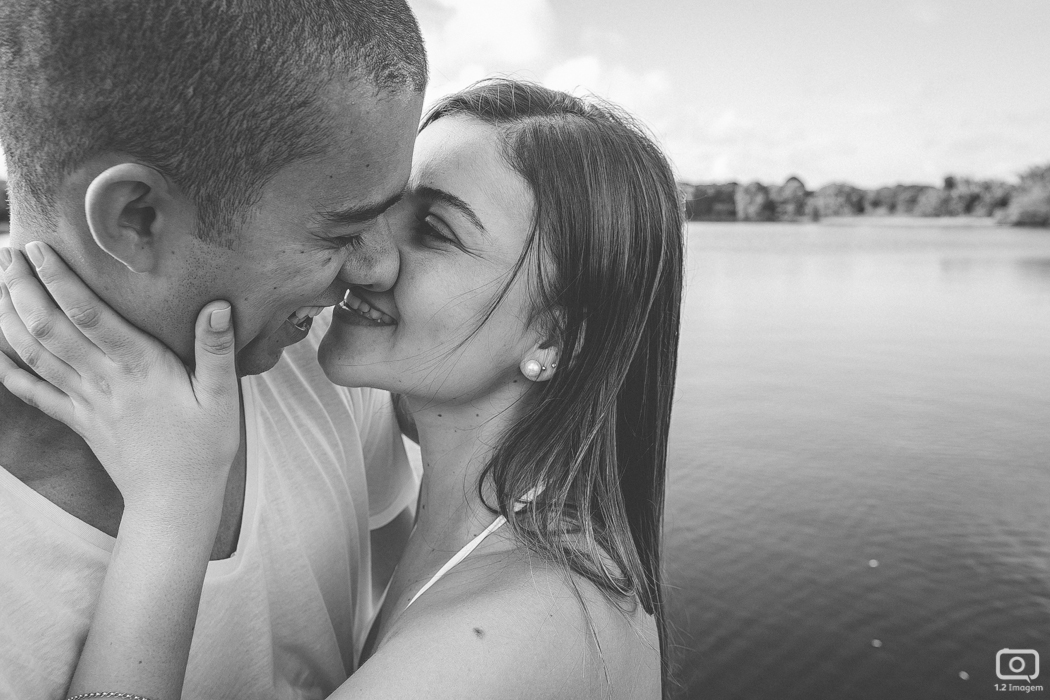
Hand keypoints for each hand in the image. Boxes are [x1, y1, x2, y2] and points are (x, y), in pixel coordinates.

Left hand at [0, 242, 240, 513]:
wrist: (175, 501)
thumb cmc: (204, 447)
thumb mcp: (223, 398)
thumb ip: (216, 350)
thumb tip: (216, 305)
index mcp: (140, 369)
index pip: (90, 317)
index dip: (61, 282)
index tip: (40, 250)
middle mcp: (104, 382)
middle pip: (50, 329)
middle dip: (24, 289)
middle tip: (7, 254)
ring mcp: (84, 403)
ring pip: (35, 355)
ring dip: (10, 318)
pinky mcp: (77, 421)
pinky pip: (33, 392)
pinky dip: (8, 369)